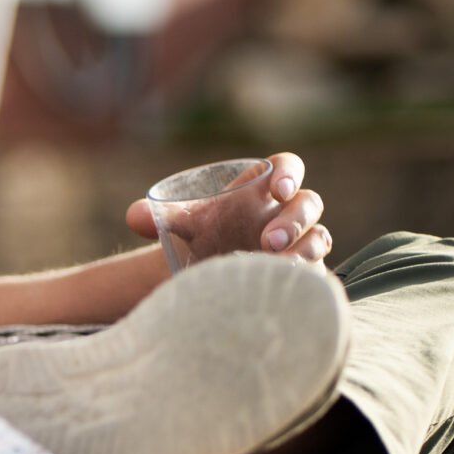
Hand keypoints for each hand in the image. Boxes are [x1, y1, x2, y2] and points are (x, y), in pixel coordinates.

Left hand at [124, 151, 330, 262]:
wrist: (210, 270)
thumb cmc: (204, 235)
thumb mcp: (183, 224)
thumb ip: (160, 217)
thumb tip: (134, 216)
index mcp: (262, 187)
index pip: (287, 167)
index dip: (288, 174)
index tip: (277, 189)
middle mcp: (288, 211)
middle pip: (309, 204)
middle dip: (294, 220)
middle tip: (268, 242)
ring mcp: (302, 242)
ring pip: (319, 238)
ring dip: (304, 249)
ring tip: (275, 265)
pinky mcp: (305, 272)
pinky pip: (318, 272)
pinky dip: (306, 276)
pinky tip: (286, 287)